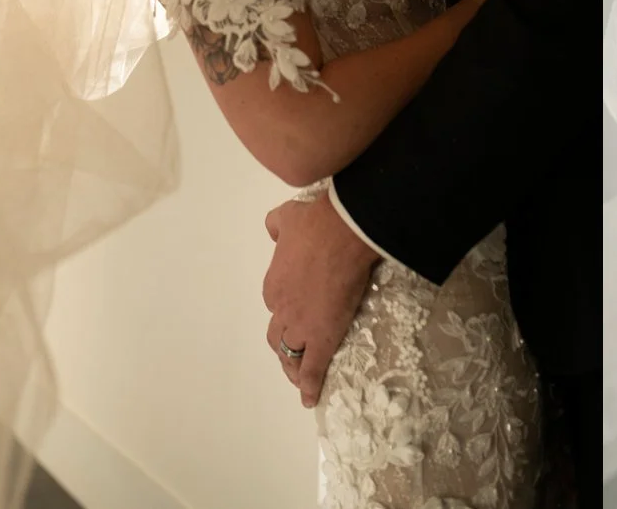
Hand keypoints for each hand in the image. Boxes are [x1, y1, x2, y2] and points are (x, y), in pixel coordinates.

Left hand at [262, 192, 380, 406]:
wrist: (342, 233)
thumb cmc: (317, 223)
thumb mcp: (287, 217)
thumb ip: (276, 226)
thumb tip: (274, 231)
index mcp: (274, 283)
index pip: (275, 304)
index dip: (285, 308)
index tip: (296, 310)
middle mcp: (281, 309)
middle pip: (277, 335)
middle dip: (283, 344)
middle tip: (293, 351)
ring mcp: (300, 326)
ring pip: (290, 354)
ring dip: (293, 367)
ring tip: (300, 378)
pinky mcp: (322, 337)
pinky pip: (313, 368)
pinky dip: (310, 385)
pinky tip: (311, 398)